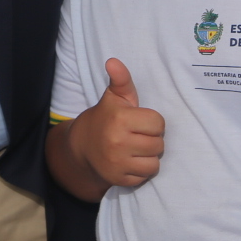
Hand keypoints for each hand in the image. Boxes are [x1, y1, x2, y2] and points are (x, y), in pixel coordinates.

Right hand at [67, 59, 165, 188]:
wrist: (81, 148)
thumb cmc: (106, 118)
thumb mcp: (114, 97)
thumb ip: (120, 79)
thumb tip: (113, 61)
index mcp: (120, 119)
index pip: (158, 123)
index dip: (152, 122)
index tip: (139, 122)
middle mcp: (118, 142)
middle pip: (159, 144)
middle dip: (152, 139)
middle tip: (137, 136)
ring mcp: (117, 163)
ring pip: (154, 163)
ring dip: (149, 156)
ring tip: (136, 149)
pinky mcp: (118, 179)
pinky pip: (145, 177)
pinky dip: (140, 171)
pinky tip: (130, 162)